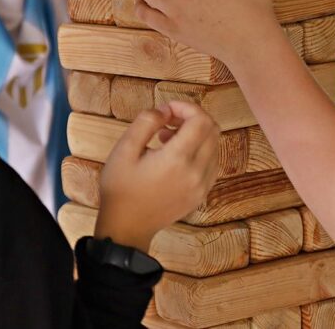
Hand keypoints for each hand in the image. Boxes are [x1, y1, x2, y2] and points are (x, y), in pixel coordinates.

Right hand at [94, 102, 219, 251]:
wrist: (126, 228)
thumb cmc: (120, 188)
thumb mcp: (124, 149)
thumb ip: (146, 121)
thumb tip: (166, 110)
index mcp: (177, 159)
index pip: (201, 120)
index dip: (186, 107)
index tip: (166, 110)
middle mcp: (196, 172)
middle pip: (212, 129)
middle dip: (192, 117)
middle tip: (167, 120)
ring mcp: (202, 185)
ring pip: (214, 146)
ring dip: (197, 134)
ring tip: (167, 139)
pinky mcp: (201, 194)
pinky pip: (212, 163)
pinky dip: (200, 151)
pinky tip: (177, 156)